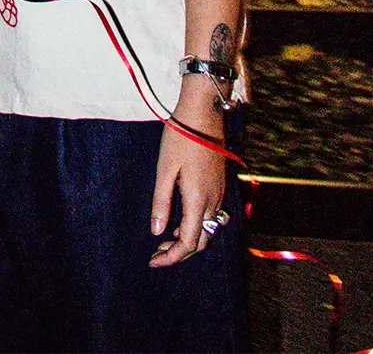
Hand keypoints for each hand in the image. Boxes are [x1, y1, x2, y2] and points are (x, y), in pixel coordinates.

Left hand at [148, 88, 226, 267]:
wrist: (203, 112)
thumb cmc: (180, 137)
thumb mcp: (165, 169)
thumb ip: (162, 202)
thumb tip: (157, 232)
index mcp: (198, 199)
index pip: (189, 242)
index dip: (171, 257)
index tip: (153, 261)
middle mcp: (214, 200)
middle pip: (202, 241)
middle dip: (180, 252)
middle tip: (157, 253)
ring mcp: (219, 192)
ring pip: (209, 229)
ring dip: (189, 239)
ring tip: (166, 240)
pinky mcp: (219, 184)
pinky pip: (211, 216)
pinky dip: (197, 225)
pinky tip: (181, 219)